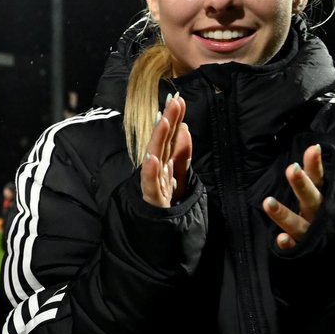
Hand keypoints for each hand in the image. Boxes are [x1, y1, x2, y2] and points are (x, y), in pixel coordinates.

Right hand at [141, 92, 191, 207]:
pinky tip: (152, 158)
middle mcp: (158, 169)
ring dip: (158, 139)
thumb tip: (184, 128)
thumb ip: (182, 154)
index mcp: (165, 163)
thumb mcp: (180, 176)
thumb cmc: (167, 203)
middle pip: (163, 142)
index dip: (174, 119)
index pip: (170, 137)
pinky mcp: (153, 201)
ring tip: (163, 120)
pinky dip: (150, 172)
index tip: (179, 99)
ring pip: (155, 158)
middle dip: (168, 121)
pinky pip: (151, 185)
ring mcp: (154, 184)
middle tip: (174, 101)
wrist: (159, 235)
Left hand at [262, 143, 323, 249]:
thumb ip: (317, 173)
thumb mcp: (328, 194)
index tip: (312, 149)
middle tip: (292, 168)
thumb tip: (312, 147)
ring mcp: (311, 232)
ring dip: (283, 214)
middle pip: (310, 197)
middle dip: (301, 184)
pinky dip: (289, 244)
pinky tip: (281, 239)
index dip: (315, 165)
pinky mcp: (304, 248)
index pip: (319, 178)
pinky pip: (295, 247)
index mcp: (323, 198)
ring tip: (267, 202)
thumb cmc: (330, 215)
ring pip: (297, 224)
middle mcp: (318, 214)